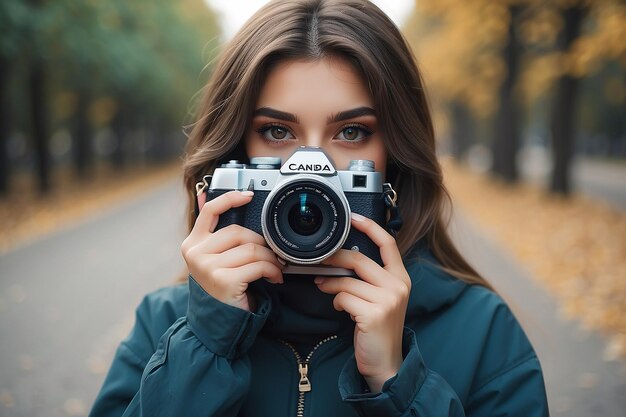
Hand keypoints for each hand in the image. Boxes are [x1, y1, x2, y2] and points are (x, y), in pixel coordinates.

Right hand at [181, 190, 283, 311]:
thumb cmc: (221, 290)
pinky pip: (258, 266)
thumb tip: (228, 204)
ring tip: (275, 268)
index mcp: (192, 244)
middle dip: (262, 243)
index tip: (248, 195)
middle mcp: (196, 253)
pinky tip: (274, 278)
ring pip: (252, 249)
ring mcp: (208, 267)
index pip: (209, 211)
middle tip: (272, 255)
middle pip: (238, 232)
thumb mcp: (215, 261)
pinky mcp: (224, 280)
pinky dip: (272, 271)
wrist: (218, 324)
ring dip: (271, 259)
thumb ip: (219, 238)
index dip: (230, 199)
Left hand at [314, 213, 410, 392]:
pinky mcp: (375, 314)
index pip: (388, 244)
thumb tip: (341, 259)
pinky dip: (336, 301)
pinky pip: (344, 297)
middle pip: (359, 259)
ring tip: (323, 286)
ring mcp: (388, 300)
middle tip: (317, 260)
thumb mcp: (380, 299)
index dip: (370, 227)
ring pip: (347, 280)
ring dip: (330, 283)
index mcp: (401, 278)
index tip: (353, 217)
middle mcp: (398, 286)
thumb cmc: (377, 329)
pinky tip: (341, 308)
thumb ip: (368, 279)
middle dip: (334, 257)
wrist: (385, 362)